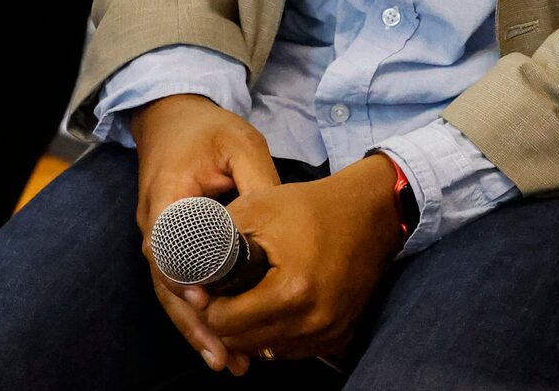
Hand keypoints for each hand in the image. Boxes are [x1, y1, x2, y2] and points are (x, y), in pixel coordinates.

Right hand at [132, 95, 281, 373]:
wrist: (172, 116)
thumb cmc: (207, 129)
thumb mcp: (240, 145)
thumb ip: (257, 184)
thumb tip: (278, 231)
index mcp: (167, 196)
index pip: (171, 246)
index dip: (187, 278)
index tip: (208, 304)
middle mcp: (154, 223)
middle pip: (168, 283)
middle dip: (195, 323)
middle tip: (227, 356)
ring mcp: (157, 237)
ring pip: (171, 293)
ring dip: (196, 329)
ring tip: (226, 362)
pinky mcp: (168, 246)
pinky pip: (177, 286)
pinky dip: (196, 315)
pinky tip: (218, 342)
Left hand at [200, 155, 404, 363]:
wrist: (369, 213)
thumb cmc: (311, 206)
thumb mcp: (256, 208)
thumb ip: (216, 240)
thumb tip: (189, 272)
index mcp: (291, 291)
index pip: (226, 322)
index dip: (207, 305)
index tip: (204, 288)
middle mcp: (312, 322)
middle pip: (243, 343)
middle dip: (224, 320)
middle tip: (220, 294)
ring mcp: (328, 333)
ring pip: (265, 351)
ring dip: (249, 330)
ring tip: (246, 297)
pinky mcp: (337, 337)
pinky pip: (290, 350)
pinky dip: (275, 333)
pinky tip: (272, 305)